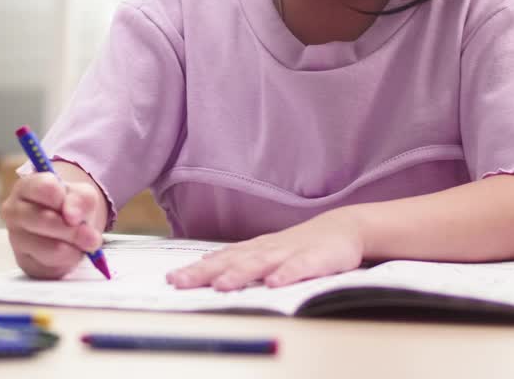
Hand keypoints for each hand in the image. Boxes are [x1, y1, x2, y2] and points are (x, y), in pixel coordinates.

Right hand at [1, 172, 104, 279]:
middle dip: (74, 231)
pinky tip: (69, 253)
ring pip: (48, 247)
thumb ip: (81, 199)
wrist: (66, 228)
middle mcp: (14, 211)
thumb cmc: (70, 206)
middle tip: (93, 237)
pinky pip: (49, 266)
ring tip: (83, 244)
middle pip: (44, 220)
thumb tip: (72, 216)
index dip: (66, 201)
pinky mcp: (24, 262)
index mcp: (26, 187)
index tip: (76, 212)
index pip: (44, 188)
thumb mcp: (83, 195)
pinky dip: (67, 261)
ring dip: (73, 248)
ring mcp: (16, 238)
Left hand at [165, 210, 365, 290]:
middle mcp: (266, 249)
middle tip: (181, 282)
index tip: (171, 279)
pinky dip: (287, 274)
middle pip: (232, 261)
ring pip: (261, 263)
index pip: (219, 259)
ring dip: (240, 274)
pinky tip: (275, 283)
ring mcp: (290, 252)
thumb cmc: (299, 245)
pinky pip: (299, 267)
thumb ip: (239, 261)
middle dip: (205, 272)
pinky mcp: (316, 259)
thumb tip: (204, 269)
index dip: (195, 270)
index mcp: (254, 249)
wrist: (342, 228)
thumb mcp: (266, 252)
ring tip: (221, 285)